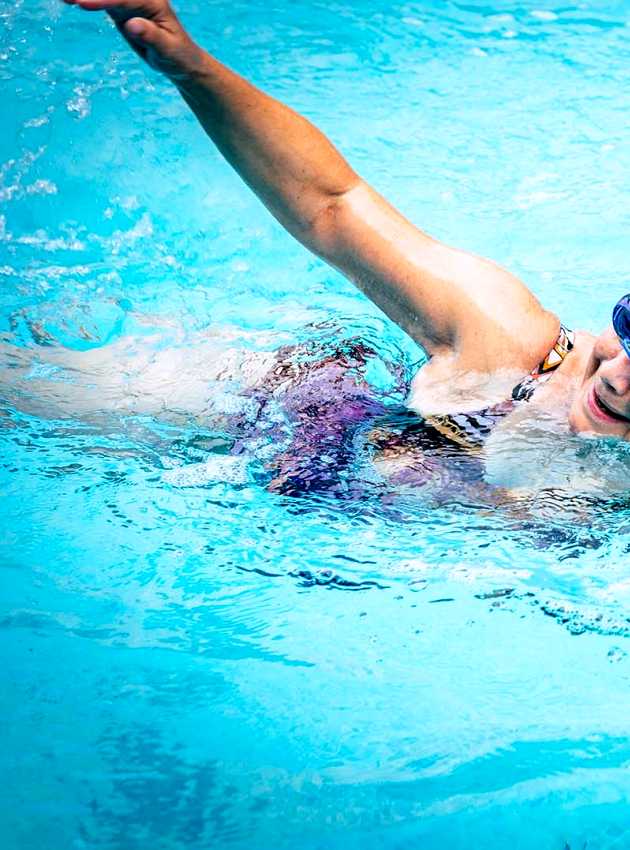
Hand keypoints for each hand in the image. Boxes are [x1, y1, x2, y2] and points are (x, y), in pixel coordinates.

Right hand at [63, 0, 202, 78]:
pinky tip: (68, 1)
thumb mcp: (168, 51)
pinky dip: (86, 0)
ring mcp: (130, 1)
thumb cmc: (178, 56)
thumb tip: (132, 24)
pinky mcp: (121, 9)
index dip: (101, 0)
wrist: (181, 60)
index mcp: (153, 2)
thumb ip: (152, 37)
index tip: (81, 3)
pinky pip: (101, 0)